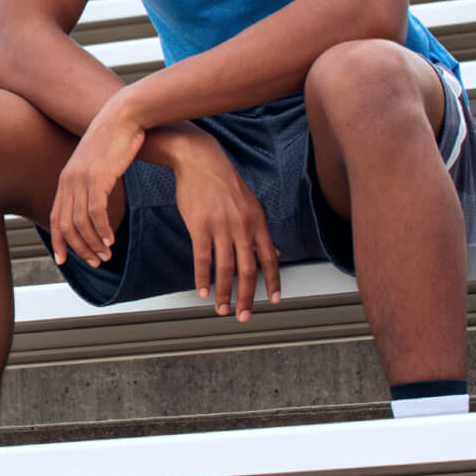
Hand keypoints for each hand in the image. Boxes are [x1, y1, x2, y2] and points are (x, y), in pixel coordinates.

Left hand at [50, 97, 143, 268]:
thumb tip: (94, 199)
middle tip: (96, 263)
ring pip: (81, 223)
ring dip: (94, 243)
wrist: (124, 115)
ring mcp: (81, 179)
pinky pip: (96, 212)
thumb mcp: (97, 163)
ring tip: (106, 255)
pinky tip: (111, 239)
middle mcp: (69, 180)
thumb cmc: (115, 139)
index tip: (64, 261)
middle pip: (66, 226)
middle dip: (80, 249)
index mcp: (66, 179)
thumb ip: (91, 181)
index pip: (56, 218)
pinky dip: (102, 230)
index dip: (59, 242)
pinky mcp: (98, 177)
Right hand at [171, 136, 281, 322]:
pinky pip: (203, 258)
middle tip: (244, 315)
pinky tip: (203, 291)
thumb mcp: (250, 204)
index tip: (275, 299)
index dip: (274, 281)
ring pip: (226, 269)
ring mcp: (221, 226)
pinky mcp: (200, 226)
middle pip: (249, 270)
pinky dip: (203, 278)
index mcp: (258, 221)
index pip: (270, 258)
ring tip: (223, 309)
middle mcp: (243, 226)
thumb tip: (273, 251)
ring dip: (225, 293)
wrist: (201, 160)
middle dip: (248, 297)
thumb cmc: (224, 181)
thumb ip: (260, 230)